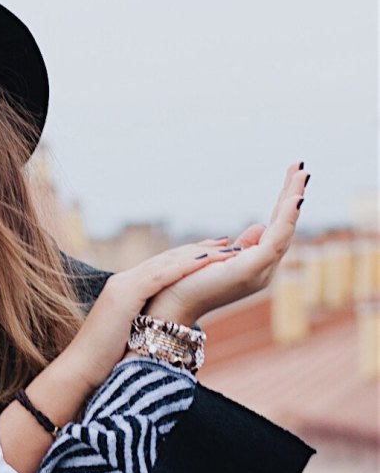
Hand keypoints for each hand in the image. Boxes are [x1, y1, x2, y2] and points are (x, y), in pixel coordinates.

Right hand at [57, 240, 241, 391]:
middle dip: (198, 249)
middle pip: (166, 259)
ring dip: (199, 254)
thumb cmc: (101, 361)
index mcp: (123, 290)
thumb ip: (143, 324)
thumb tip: (161, 331)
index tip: (211, 254)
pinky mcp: (126, 294)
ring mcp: (123, 286)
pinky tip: (207, 261)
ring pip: (167, 262)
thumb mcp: (127, 335)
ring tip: (226, 249)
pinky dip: (186, 266)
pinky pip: (162, 275)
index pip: (160, 267)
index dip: (187, 259)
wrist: (79, 369)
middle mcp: (123, 281)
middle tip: (226, 242)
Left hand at [144, 162, 307, 325]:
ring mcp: (259, 271)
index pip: (274, 229)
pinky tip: (293, 199)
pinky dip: (285, 219)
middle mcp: (263, 270)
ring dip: (293, 201)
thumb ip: (242, 245)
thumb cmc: (188, 282)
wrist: (171, 305)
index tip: (291, 177)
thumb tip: (260, 226)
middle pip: (284, 227)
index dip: (284, 204)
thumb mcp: (219, 256)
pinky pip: (274, 240)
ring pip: (283, 231)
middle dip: (293, 196)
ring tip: (301, 174)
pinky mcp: (250, 270)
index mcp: (255, 265)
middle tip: (301, 167)